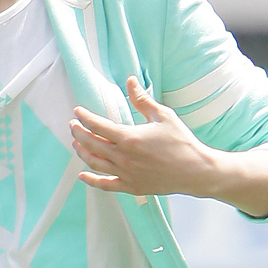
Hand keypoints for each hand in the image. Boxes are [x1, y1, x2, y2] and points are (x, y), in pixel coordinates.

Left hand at [70, 77, 216, 199]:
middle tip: (72, 125)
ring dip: (82, 153)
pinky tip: (82, 175)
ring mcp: (126, 173)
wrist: (194, 170)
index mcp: (129, 137)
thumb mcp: (163, 116)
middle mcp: (123, 157)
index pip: (98, 126)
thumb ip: (142, 100)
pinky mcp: (131, 186)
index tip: (78, 112)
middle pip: (91, 144)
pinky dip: (91, 180)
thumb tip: (130, 81)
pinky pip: (105, 184)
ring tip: (76, 144)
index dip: (84, 117)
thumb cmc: (181, 142)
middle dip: (78, 133)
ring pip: (94, 163)